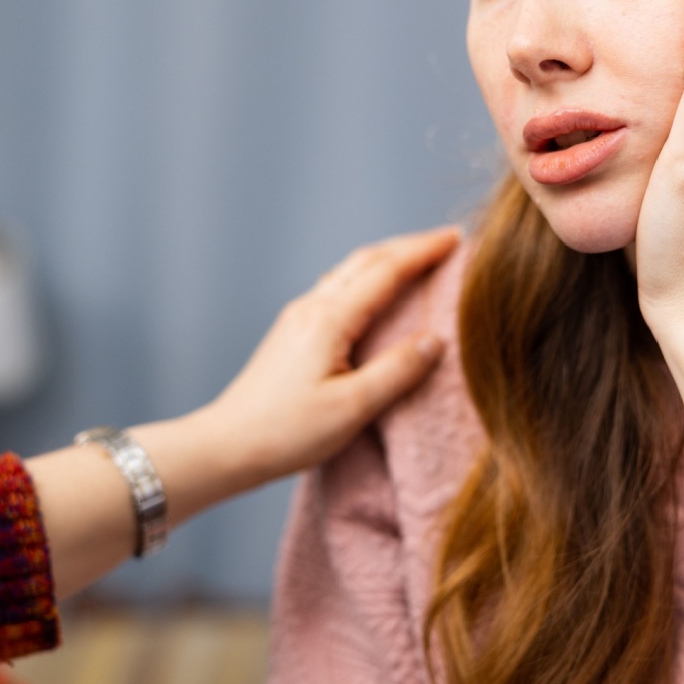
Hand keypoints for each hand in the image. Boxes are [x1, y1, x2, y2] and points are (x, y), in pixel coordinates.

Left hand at [27, 226, 455, 596]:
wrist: (226, 445)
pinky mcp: (292, 333)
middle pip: (366, 260)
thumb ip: (398, 371)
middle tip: (446, 242)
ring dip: (386, 260)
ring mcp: (298, 318)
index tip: (457, 237)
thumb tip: (436, 340)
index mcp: (330, 319)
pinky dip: (367, 280)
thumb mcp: (352, 408)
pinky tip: (375, 295)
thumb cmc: (287, 432)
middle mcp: (312, 307)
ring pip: (349, 272)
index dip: (423, 251)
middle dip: (408, 246)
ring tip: (418, 261)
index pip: (386, 270)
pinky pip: (338, 290)